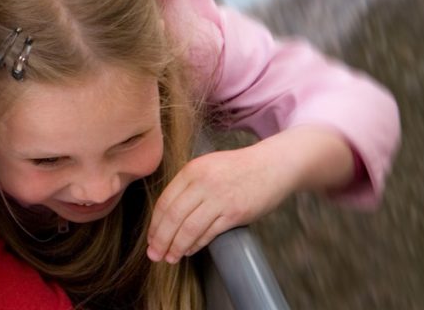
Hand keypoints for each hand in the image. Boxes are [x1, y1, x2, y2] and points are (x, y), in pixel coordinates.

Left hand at [146, 142, 292, 263]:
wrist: (273, 166)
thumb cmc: (238, 168)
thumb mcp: (207, 167)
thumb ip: (187, 186)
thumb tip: (166, 216)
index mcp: (192, 170)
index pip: (164, 202)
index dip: (154, 225)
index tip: (150, 239)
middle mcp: (203, 183)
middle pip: (172, 218)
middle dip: (160, 240)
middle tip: (154, 255)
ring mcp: (220, 198)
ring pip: (189, 229)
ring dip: (176, 247)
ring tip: (170, 258)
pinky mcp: (235, 213)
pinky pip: (209, 233)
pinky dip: (196, 245)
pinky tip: (189, 251)